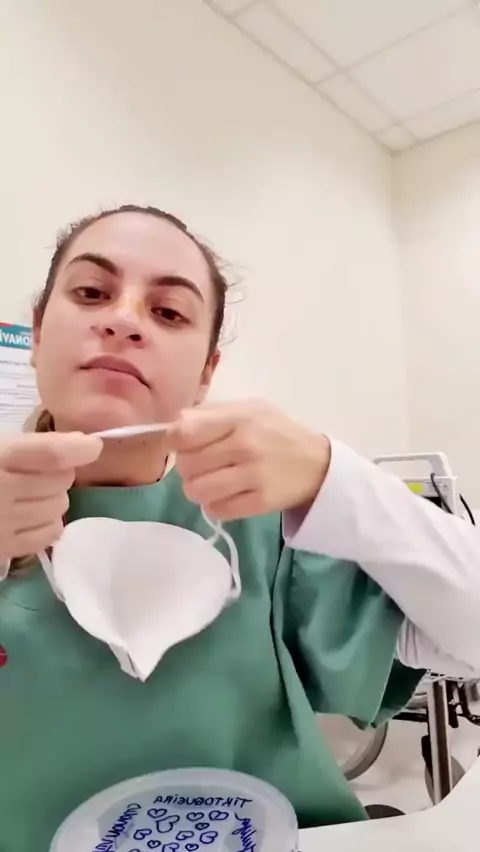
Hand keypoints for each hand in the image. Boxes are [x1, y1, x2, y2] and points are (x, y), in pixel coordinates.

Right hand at [0, 432, 102, 562]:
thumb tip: (81, 446)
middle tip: (38, 471)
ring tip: (30, 493)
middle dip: (58, 472)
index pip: (50, 453)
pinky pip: (49, 534)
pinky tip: (31, 515)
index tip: (92, 446)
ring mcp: (3, 524)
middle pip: (61, 480)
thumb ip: (30, 446)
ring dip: (53, 497)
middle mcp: (1, 491)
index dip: (77, 448)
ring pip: (59, 506)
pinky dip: (48, 523)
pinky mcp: (3, 549)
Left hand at [168, 401, 330, 520]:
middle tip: (202, 465)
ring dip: (197, 489)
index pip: (184, 432)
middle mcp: (245, 445)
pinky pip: (217, 510)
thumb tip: (173, 427)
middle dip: (187, 467)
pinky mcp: (260, 503)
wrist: (317, 463)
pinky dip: (215, 505)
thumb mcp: (248, 409)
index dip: (173, 442)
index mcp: (239, 418)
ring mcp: (253, 476)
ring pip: (197, 491)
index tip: (179, 446)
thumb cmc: (275, 432)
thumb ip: (210, 413)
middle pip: (186, 465)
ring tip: (211, 482)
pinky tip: (226, 495)